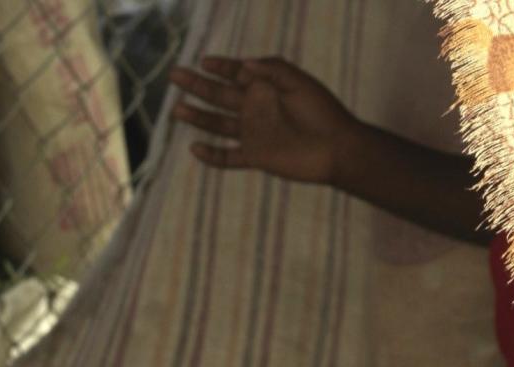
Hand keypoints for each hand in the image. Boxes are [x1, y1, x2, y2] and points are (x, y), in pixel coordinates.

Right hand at [170, 56, 365, 184]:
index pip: (238, 73)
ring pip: (218, 124)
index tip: (203, 62)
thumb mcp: (300, 84)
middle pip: (220, 95)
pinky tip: (195, 148)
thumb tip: (244, 64)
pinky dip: (211, 155)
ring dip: (198, 117)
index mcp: (266, 89)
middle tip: (175, 75)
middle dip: (197, 85)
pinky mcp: (255, 157)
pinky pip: (227, 157)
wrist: (338, 149)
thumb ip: (273, 70)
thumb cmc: (323, 112)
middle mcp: (256, 109)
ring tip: (177, 109)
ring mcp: (254, 134)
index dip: (220, 66)